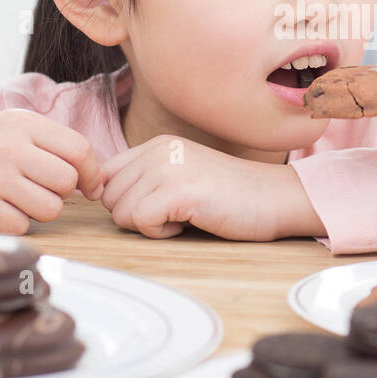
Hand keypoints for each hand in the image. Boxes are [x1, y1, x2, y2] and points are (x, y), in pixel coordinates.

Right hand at [0, 109, 102, 233]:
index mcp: (23, 123)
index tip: (88, 186)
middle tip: (37, 188)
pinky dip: (14, 223)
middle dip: (60, 191)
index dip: (91, 173)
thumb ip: (56, 146)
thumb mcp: (14, 130)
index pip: (79, 149)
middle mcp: (9, 147)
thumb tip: (99, 182)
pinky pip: (22, 226)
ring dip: (39, 210)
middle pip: (67, 181)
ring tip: (17, 198)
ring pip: (50, 208)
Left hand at [96, 135, 311, 240]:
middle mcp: (158, 150)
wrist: (277, 198)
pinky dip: (161, 233)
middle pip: (109, 198)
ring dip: (150, 226)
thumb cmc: (232, 197)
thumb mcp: (182, 176)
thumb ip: (146, 180)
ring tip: (184, 217)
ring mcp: (167, 167)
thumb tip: (99, 197)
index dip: (120, 201)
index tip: (149, 211)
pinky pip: (140, 222)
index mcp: (157, 144)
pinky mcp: (178, 190)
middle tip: (174, 214)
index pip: (106, 175)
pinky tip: (188, 223)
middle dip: (136, 216)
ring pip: (121, 212)